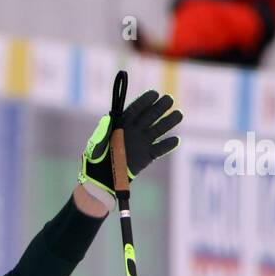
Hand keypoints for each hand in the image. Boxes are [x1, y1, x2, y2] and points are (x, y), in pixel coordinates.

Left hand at [78, 89, 181, 205]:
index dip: (145, 101)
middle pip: (149, 116)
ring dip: (168, 122)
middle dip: (160, 107)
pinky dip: (167, 145)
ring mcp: (141, 143)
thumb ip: (101, 133)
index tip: (154, 94)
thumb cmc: (95, 161)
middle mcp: (134, 131)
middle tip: (170, 99)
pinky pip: (159, 149)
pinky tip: (176, 140)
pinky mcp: (147, 157)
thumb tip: (107, 118)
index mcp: (121, 124)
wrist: (101, 181)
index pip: (135, 110)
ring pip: (158, 130)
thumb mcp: (95, 147)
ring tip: (179, 114)